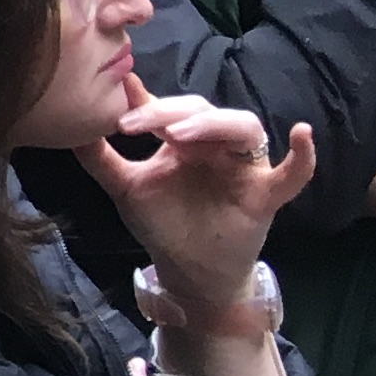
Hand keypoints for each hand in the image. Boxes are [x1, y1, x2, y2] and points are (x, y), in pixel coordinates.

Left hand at [79, 74, 316, 302]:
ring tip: (179, 134)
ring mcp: (243, 167)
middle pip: (201, 110)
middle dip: (168, 112)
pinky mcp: (265, 195)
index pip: (166, 107)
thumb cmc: (161, 221)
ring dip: (212, 125)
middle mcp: (215, 144)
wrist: (188, 270)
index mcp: (182, 137)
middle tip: (136, 125)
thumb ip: (100, 156)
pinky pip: (292, 174)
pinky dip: (302, 157)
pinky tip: (302, 134)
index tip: (115, 116)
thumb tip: (72, 122)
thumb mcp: (125, 186)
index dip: (143, 105)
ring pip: (241, 127)